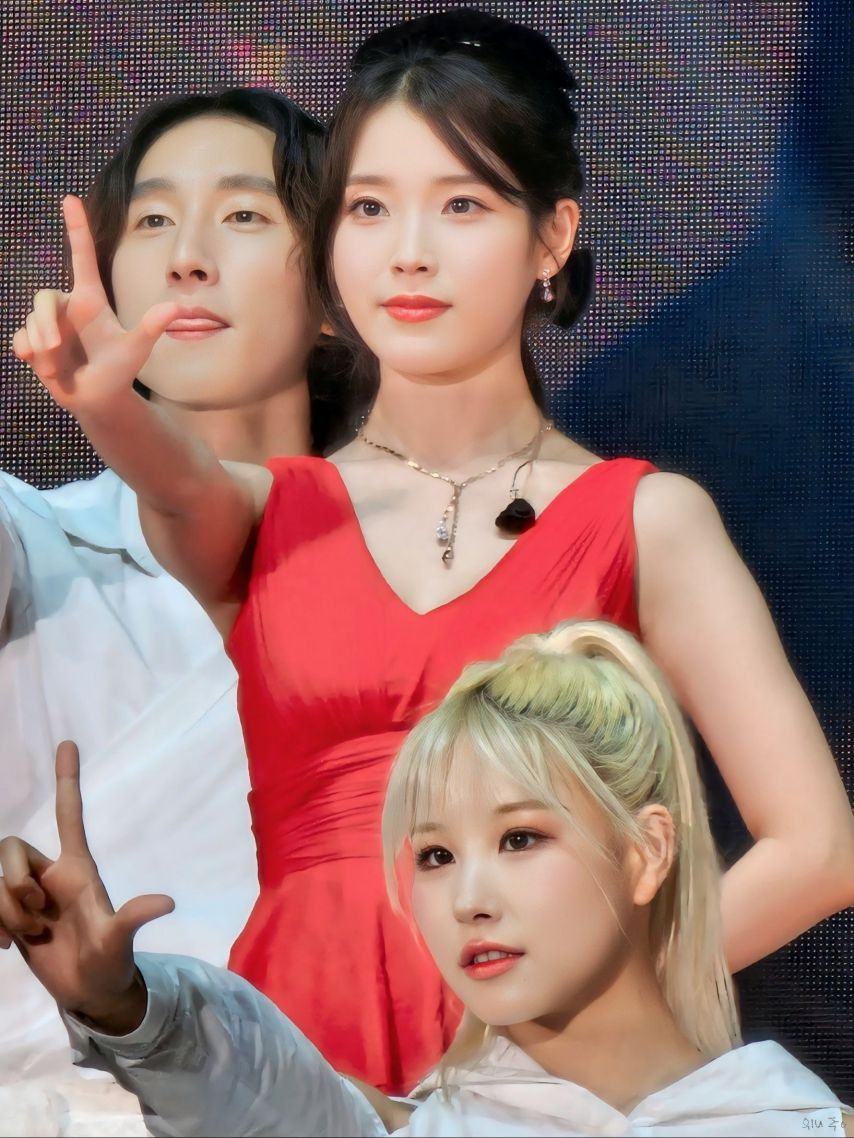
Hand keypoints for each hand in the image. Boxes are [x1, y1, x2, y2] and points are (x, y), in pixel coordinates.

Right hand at [0, 741, 173, 1031]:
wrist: (91, 993)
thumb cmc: (111, 962)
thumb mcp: (119, 942)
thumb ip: (133, 920)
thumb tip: (167, 903)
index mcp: (79, 867)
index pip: (70, 814)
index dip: (68, 779)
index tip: (69, 742)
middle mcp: (51, 873)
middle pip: (10, 847)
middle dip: (13, 880)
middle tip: (36, 912)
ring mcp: (30, 895)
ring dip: (5, 910)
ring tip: (30, 936)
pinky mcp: (12, 916)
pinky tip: (9, 946)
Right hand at [11, 196, 177, 414]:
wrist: (100, 399)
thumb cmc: (120, 370)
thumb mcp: (136, 348)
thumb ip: (152, 327)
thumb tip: (177, 309)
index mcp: (90, 299)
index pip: (82, 257)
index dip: (77, 228)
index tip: (70, 199)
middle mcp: (68, 307)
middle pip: (43, 296)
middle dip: (44, 322)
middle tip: (54, 347)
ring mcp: (50, 325)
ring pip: (31, 320)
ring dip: (40, 344)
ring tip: (55, 368)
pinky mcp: (35, 343)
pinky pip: (20, 338)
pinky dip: (28, 351)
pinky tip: (38, 364)